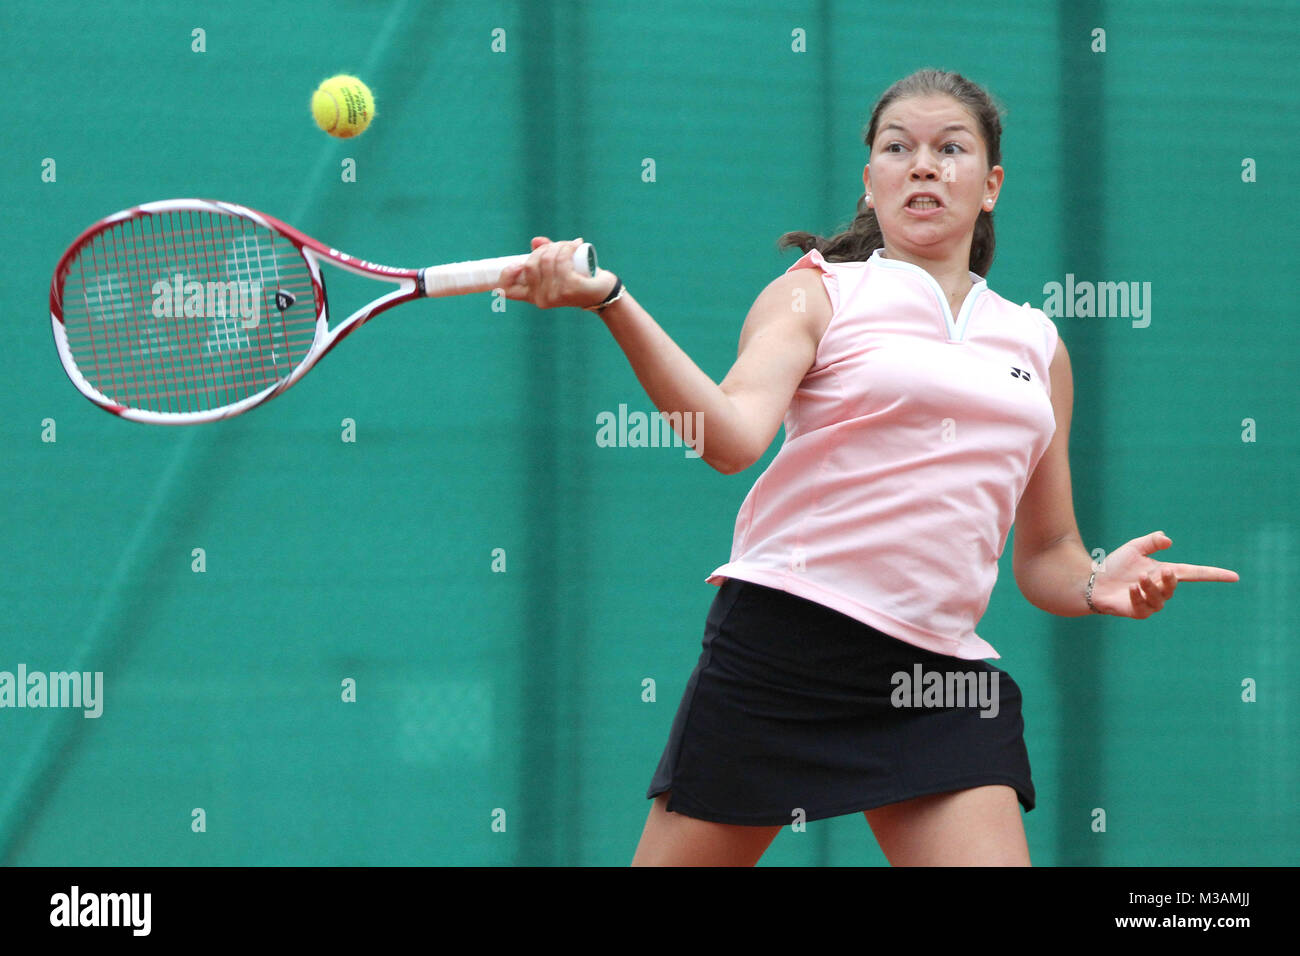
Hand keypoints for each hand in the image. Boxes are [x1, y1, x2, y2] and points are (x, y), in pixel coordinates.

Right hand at [497, 236, 616, 310]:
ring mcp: (554, 295)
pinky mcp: (569, 288)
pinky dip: (568, 248)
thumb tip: (535, 241)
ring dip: (559, 246)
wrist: (602, 294)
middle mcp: (541, 299)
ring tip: (570, 245)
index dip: (507, 274)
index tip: (518, 264)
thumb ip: (545, 255)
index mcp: (533, 296)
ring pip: (547, 259)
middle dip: (544, 249)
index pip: (507, 290)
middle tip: (560, 246)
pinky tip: (576, 244)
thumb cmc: (578, 279)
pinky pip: (562, 260)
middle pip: (531, 264)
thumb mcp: (558, 268)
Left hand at [1089, 530, 1238, 618]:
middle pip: (1175, 586)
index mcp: (1165, 573)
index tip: (1234, 576)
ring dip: (1151, 587)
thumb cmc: (1114, 565)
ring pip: (1160, 599)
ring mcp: (1150, 603)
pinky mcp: (1138, 612)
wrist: (1093, 581)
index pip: (1195, 574)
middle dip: (1170, 580)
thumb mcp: (1134, 548)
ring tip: (1138, 578)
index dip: (1214, 575)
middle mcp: (1161, 589)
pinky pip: (1145, 608)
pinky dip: (1138, 596)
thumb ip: (1151, 541)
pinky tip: (1130, 588)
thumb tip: (1169, 540)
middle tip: (1162, 571)